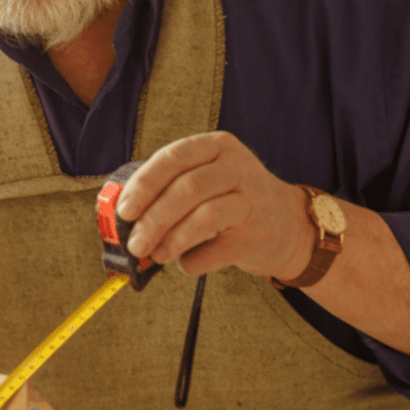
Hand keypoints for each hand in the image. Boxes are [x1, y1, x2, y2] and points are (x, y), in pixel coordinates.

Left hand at [114, 131, 312, 279]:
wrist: (286, 224)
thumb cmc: (230, 200)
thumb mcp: (205, 179)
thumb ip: (167, 190)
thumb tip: (123, 218)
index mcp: (216, 146)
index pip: (173, 158)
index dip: (144, 185)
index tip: (124, 211)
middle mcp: (237, 167)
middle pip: (187, 188)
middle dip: (154, 219)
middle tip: (134, 244)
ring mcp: (252, 200)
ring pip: (205, 217)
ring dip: (172, 241)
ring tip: (155, 255)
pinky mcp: (258, 234)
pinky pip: (217, 250)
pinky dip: (193, 261)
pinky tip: (185, 263)